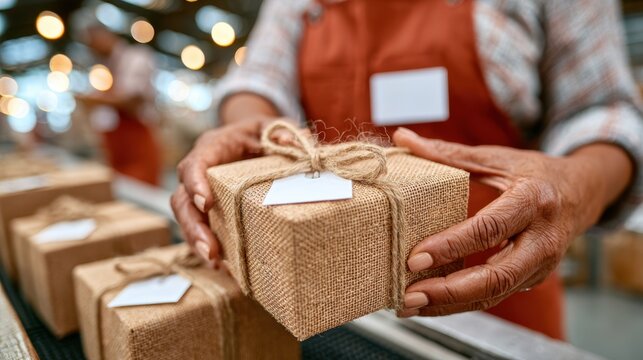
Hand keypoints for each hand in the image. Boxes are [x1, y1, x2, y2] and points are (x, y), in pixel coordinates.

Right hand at [170, 116, 305, 264]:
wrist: (253, 138)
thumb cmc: (261, 132)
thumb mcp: (272, 125)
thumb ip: (283, 130)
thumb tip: (291, 142)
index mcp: (211, 148)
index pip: (194, 165)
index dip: (195, 184)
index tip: (206, 203)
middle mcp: (198, 172)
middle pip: (181, 200)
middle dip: (193, 227)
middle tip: (210, 250)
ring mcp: (200, 192)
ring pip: (186, 219)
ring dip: (198, 242)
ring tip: (216, 264)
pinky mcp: (209, 210)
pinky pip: (202, 230)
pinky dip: (211, 248)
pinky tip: (226, 267)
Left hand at [392, 128, 632, 316]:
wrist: (581, 194)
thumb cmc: (534, 173)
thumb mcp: (496, 158)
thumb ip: (448, 152)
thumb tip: (402, 138)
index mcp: (532, 201)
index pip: (489, 229)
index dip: (451, 246)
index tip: (414, 259)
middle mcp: (542, 239)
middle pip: (496, 276)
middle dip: (449, 291)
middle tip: (408, 295)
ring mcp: (541, 264)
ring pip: (495, 294)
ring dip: (449, 305)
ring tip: (409, 306)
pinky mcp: (532, 279)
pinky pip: (495, 295)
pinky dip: (460, 303)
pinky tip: (430, 304)